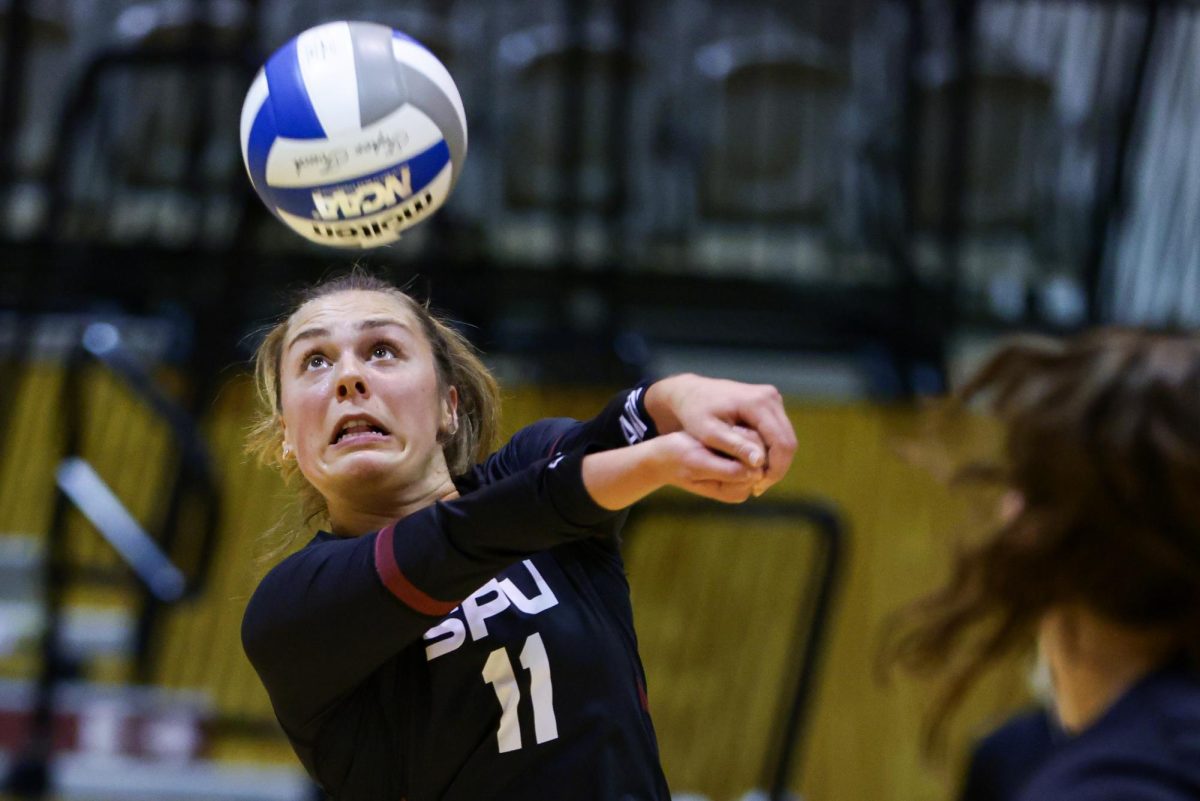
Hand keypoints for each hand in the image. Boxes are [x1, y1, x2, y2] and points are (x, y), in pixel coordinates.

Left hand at [644, 374, 796, 495]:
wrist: (691, 392)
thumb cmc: (695, 413)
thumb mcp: (710, 433)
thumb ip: (735, 446)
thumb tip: (759, 462)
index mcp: (758, 402)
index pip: (782, 443)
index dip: (775, 470)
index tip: (758, 488)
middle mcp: (770, 397)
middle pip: (788, 441)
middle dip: (777, 468)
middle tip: (758, 488)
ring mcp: (773, 398)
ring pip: (786, 438)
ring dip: (775, 462)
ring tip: (755, 480)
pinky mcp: (770, 403)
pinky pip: (779, 433)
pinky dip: (771, 452)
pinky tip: (754, 465)